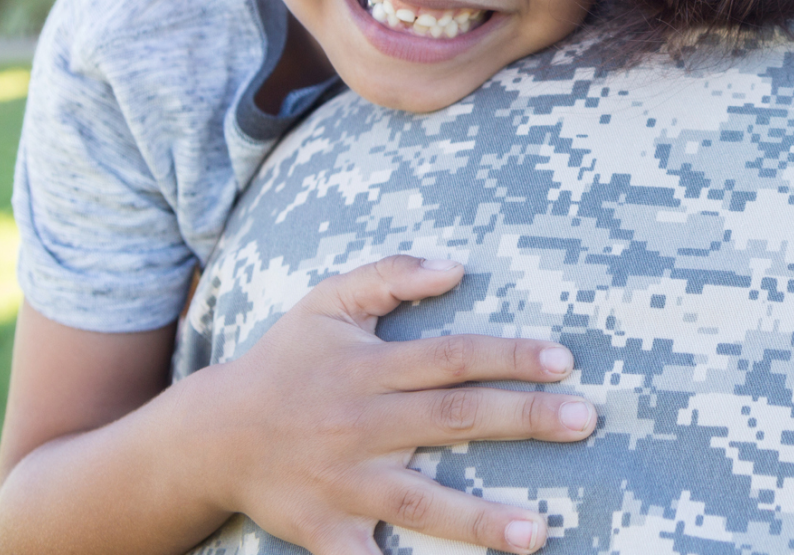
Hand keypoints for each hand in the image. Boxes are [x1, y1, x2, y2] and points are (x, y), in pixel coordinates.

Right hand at [195, 255, 594, 554]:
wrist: (209, 437)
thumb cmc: (285, 362)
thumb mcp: (328, 302)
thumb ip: (389, 276)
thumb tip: (455, 265)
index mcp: (368, 369)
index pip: (453, 357)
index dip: (509, 357)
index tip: (564, 361)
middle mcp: (360, 425)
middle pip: (452, 419)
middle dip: (522, 420)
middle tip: (584, 421)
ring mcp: (344, 484)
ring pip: (421, 502)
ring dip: (481, 520)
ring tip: (539, 533)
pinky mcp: (325, 532)